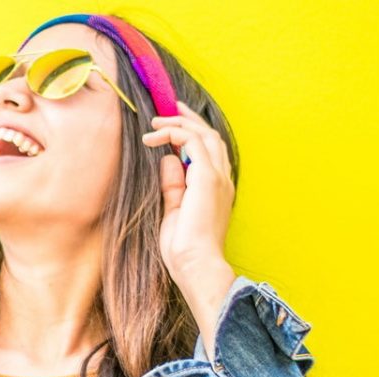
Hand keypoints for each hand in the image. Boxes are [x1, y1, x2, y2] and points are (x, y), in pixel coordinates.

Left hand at [140, 101, 235, 281]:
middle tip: (168, 109)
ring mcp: (217, 177)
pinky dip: (175, 133)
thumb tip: (166, 161)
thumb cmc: (184, 248)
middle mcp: (222, 179)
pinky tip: (156, 136)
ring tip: (156, 121)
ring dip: (180, 123)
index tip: (170, 127)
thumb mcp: (174, 212)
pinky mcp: (208, 178)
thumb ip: (173, 186)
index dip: (190, 134)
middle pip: (210, 137)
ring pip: (203, 134)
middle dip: (189, 119)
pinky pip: (193, 142)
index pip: (208, 151)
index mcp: (216, 189)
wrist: (195, 264)